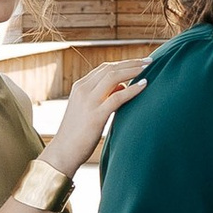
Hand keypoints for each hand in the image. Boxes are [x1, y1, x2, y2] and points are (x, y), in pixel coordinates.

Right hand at [49, 58, 144, 178]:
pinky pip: (117, 97)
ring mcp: (88, 101)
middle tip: (150, 61)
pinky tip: (144, 85)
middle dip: (132, 63)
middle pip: (110, 68)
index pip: (104, 68)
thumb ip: (103, 96)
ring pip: (114, 77)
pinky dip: (132, 89)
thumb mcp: (88, 109)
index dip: (124, 63)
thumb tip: (123, 86)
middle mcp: (83, 90)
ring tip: (150, 68)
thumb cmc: (78, 133)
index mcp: (80, 87)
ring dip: (134, 70)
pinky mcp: (96, 115)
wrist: (63, 152)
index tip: (140, 62)